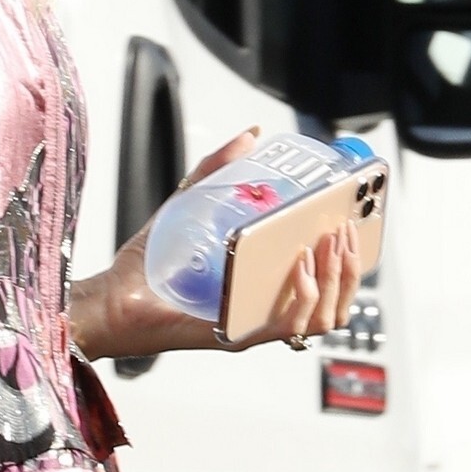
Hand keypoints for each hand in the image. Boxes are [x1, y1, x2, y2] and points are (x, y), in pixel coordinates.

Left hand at [69, 128, 364, 362]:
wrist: (111, 297)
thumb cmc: (148, 262)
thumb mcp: (189, 205)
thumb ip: (217, 169)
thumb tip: (251, 133)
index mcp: (266, 286)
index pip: (328, 280)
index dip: (352, 255)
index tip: (359, 218)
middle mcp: (266, 310)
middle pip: (336, 300)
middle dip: (349, 263)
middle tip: (343, 225)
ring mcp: (255, 326)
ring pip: (323, 317)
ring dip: (336, 280)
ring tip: (327, 243)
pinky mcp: (238, 337)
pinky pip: (288, 326)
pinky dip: (303, 297)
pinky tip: (299, 266)